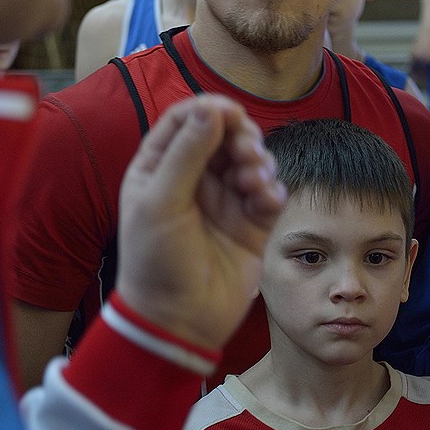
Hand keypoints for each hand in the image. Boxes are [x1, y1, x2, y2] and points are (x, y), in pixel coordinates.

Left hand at [114, 95, 284, 351]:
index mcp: (159, 168)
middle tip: (248, 153)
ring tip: (255, 183)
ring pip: (251, 160)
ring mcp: (224, 201)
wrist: (179, 322)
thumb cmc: (157, 262)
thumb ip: (186, 153)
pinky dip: (273, 189)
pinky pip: (270, 192)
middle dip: (242, 137)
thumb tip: (210, 107)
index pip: (185, 120)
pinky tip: (266, 200)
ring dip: (259, 162)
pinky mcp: (251, 223)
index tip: (232, 114)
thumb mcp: (162, 203)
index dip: (210, 110)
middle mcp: (193, 179)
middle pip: (224, 135)